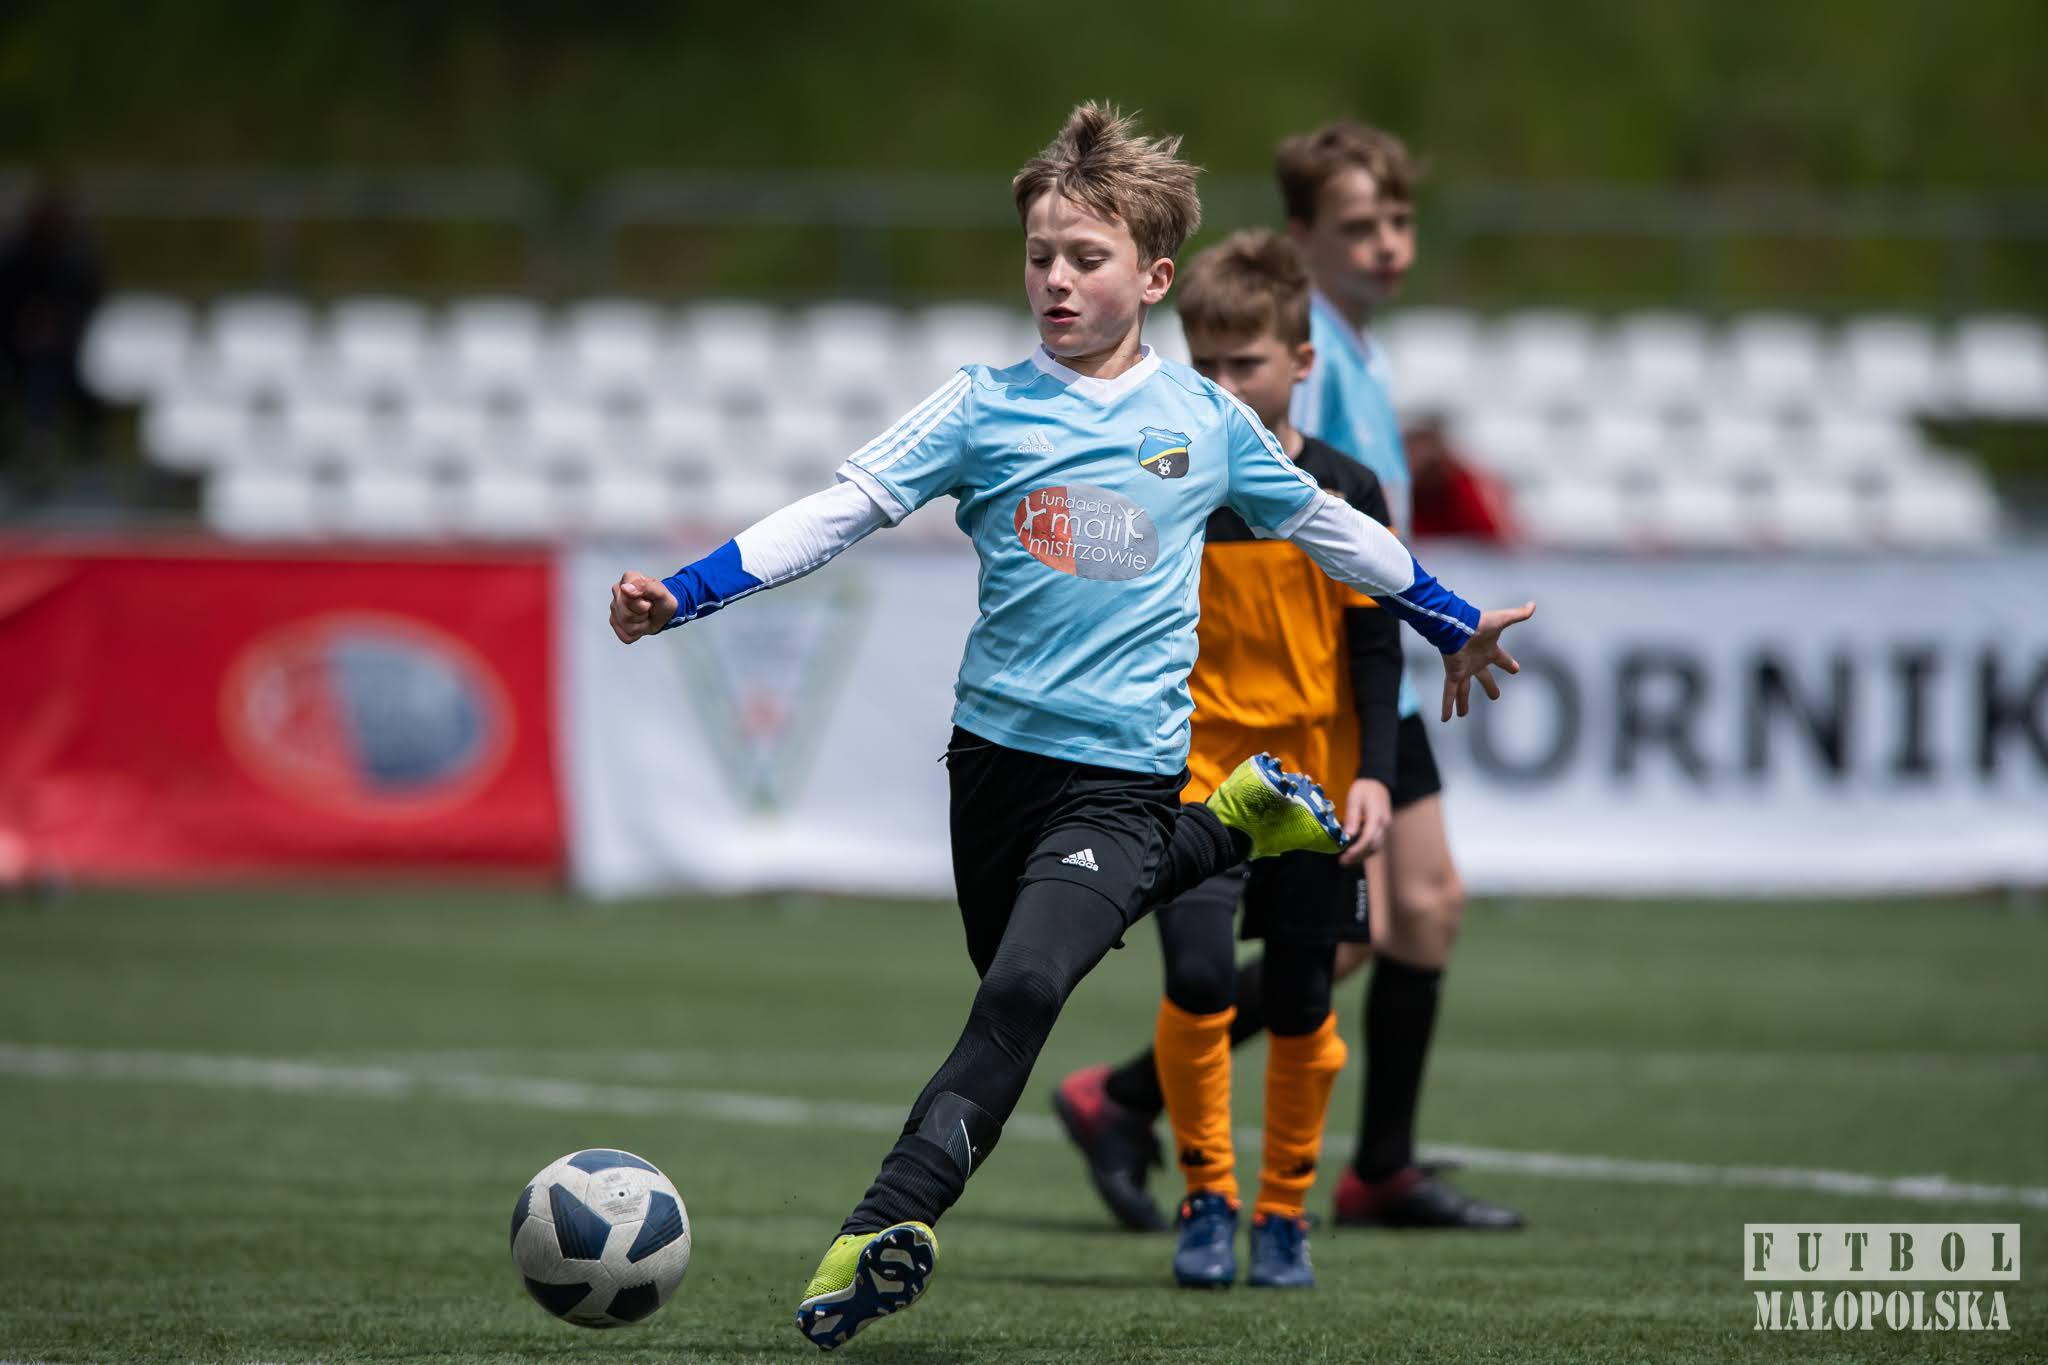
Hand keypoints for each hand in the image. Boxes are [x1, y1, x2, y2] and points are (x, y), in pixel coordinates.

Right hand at [610, 571, 678, 643]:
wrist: (664, 612)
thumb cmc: (661, 601)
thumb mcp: (661, 593)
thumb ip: (646, 587)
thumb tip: (625, 588)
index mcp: (628, 579)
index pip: (628, 600)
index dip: (643, 605)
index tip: (650, 601)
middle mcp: (617, 592)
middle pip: (626, 615)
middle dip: (642, 615)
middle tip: (648, 609)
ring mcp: (614, 608)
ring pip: (626, 626)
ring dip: (641, 625)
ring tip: (645, 615)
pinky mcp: (614, 622)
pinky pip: (625, 636)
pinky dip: (637, 634)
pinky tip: (640, 623)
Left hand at [1339, 778, 1391, 865]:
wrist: (1377, 782)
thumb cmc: (1364, 789)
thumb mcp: (1354, 799)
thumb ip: (1352, 817)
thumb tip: (1348, 836)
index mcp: (1377, 816)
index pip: (1368, 838)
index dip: (1357, 849)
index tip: (1346, 856)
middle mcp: (1384, 824)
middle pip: (1373, 846)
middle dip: (1358, 856)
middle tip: (1343, 862)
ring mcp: (1385, 827)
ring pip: (1376, 847)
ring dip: (1362, 855)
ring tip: (1347, 860)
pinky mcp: (1383, 828)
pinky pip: (1376, 842)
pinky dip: (1366, 849)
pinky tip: (1355, 851)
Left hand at [1441, 601, 1534, 720]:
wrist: (1456, 626)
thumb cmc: (1479, 623)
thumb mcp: (1502, 620)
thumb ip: (1518, 614)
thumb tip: (1533, 604)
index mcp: (1489, 651)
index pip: (1503, 659)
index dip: (1509, 664)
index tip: (1515, 669)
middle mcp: (1476, 662)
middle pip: (1484, 678)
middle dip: (1489, 686)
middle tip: (1496, 696)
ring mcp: (1464, 669)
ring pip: (1463, 690)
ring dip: (1463, 702)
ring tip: (1463, 715)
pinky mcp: (1453, 674)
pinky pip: (1450, 693)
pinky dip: (1447, 706)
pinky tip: (1445, 719)